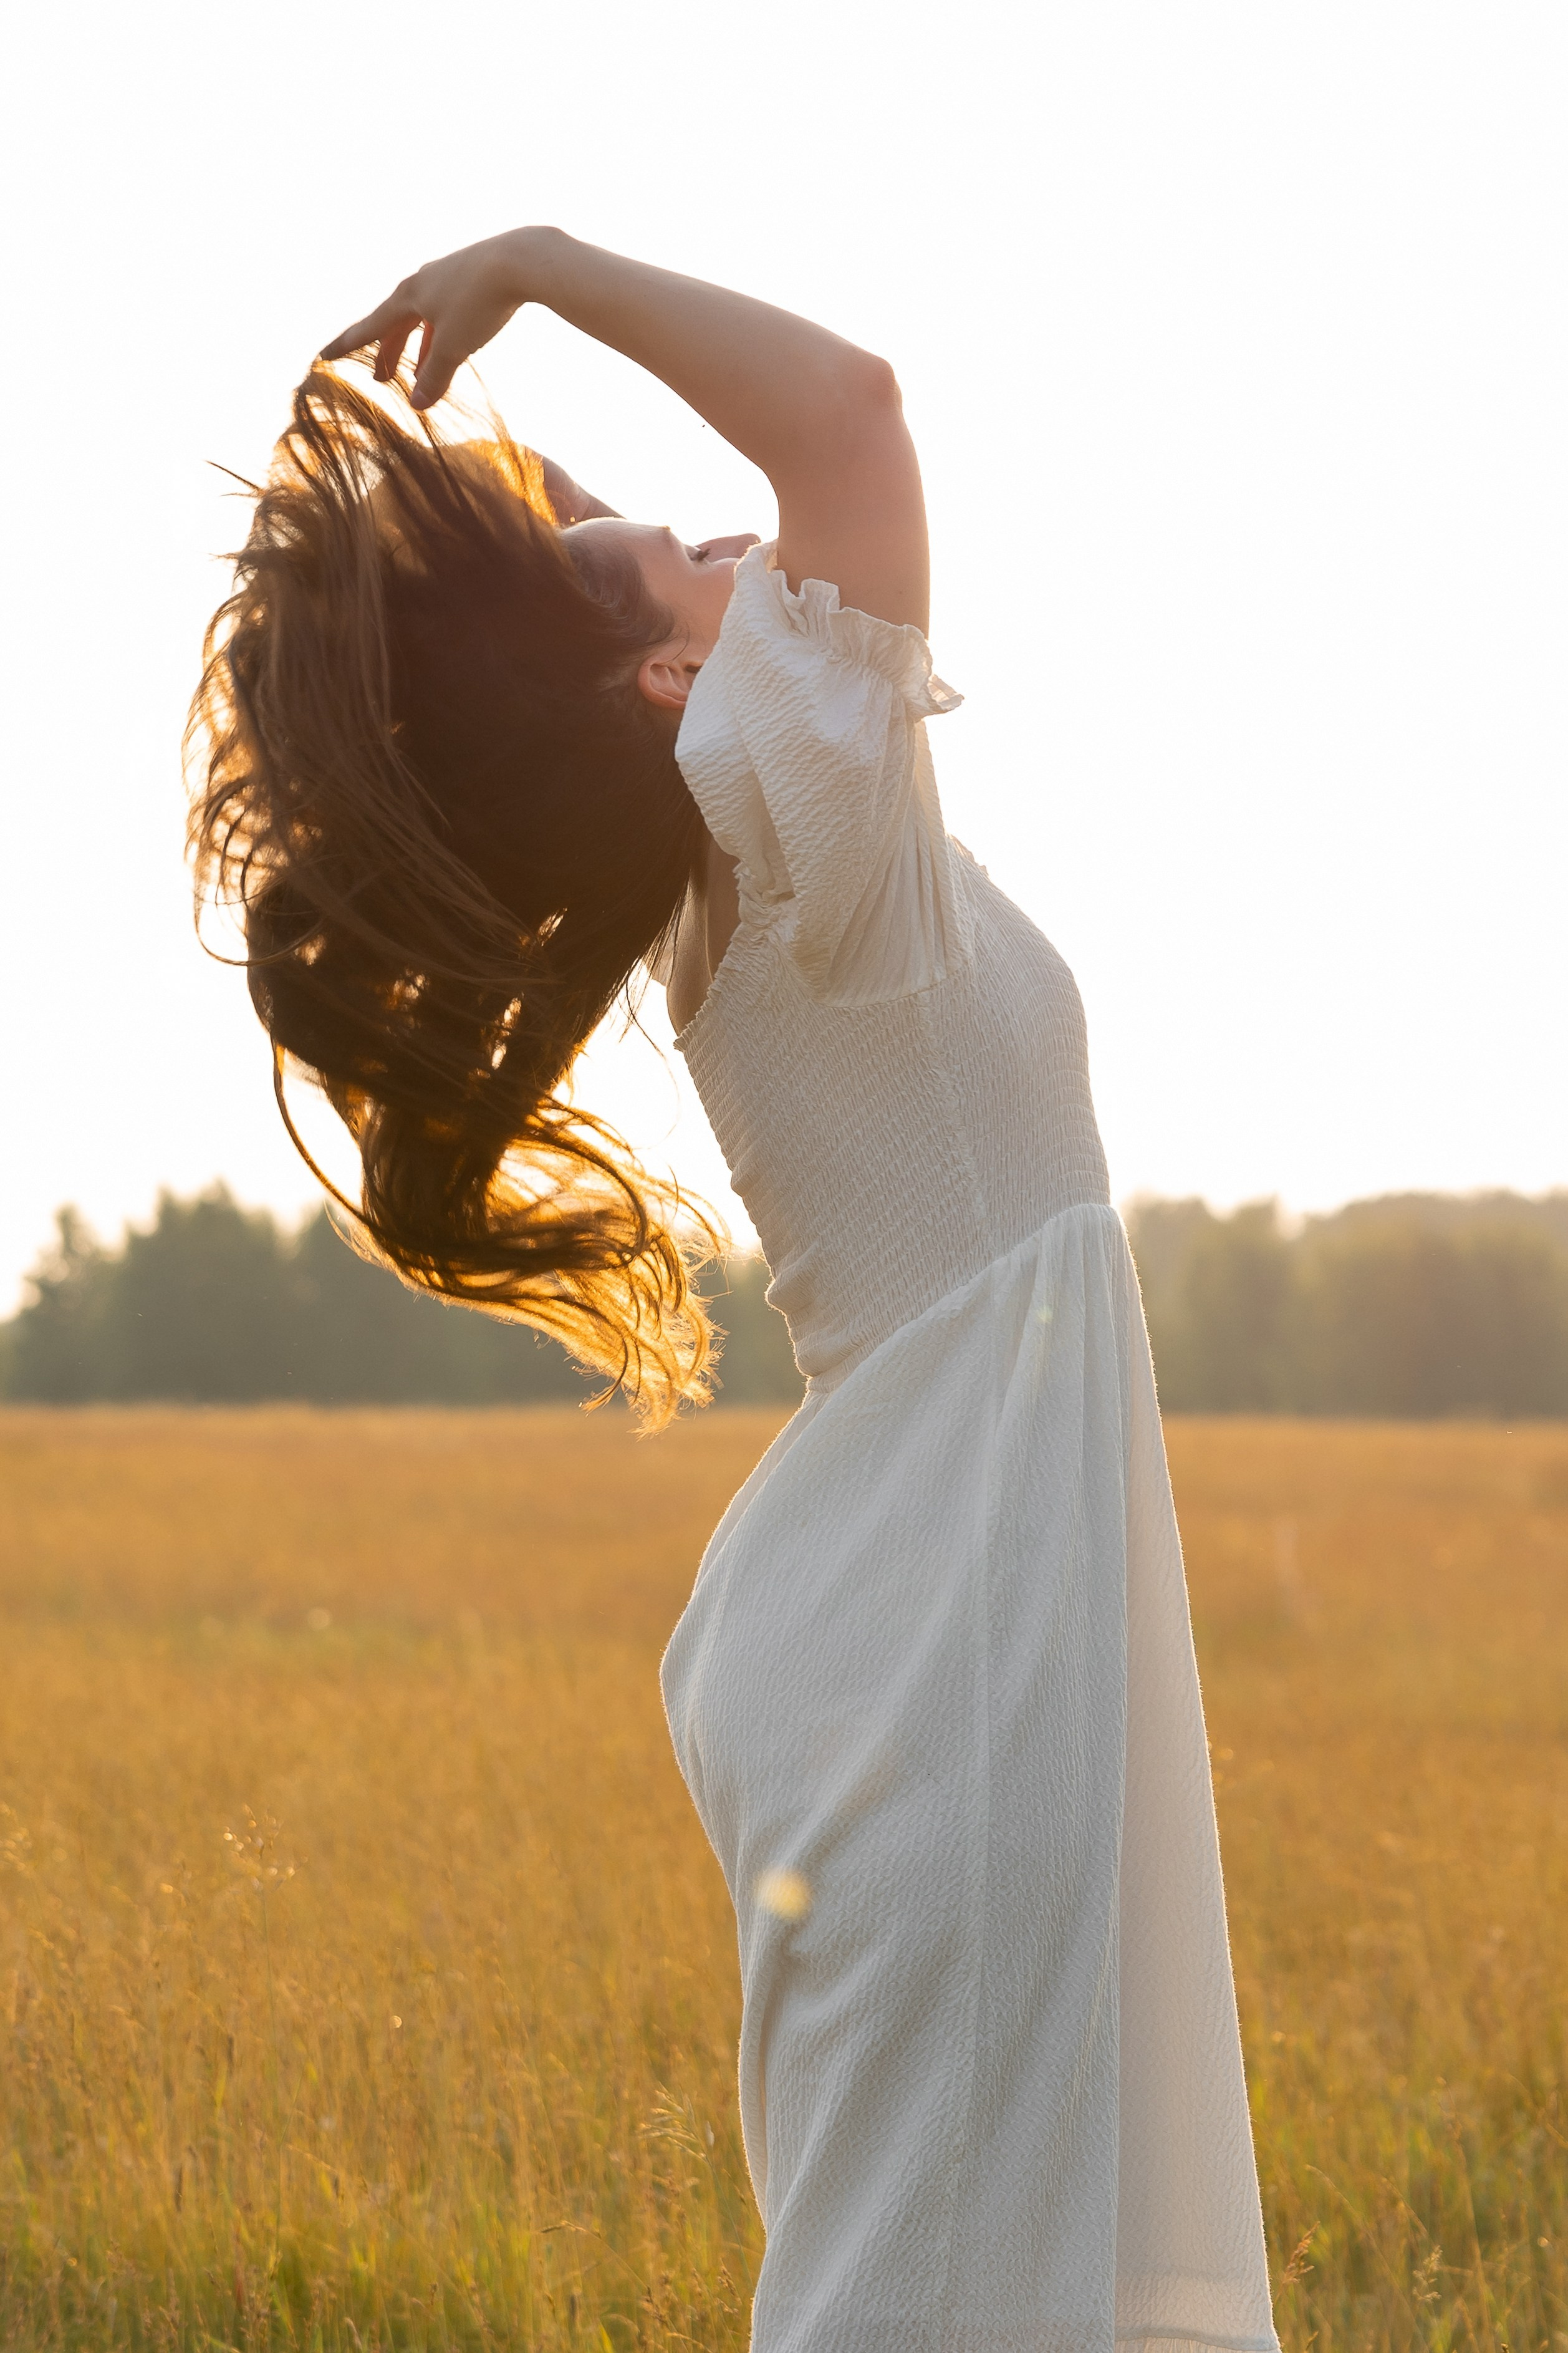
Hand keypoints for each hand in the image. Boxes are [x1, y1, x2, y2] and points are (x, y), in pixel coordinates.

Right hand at [319, 230, 537, 410]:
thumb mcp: (454, 346)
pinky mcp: (470, 279)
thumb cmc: (480, 303)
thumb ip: (434, 377)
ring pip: (423, 319)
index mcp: (408, 297)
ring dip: (417, 347)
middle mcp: (421, 282)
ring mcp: (446, 278)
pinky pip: (445, 313)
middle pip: (396, 323)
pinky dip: (441, 334)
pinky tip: (450, 347)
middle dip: (388, 352)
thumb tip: (417, 404)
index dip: (346, 345)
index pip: (369, 326)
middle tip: (381, 378)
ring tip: (417, 372)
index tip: (325, 356)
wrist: (520, 261)